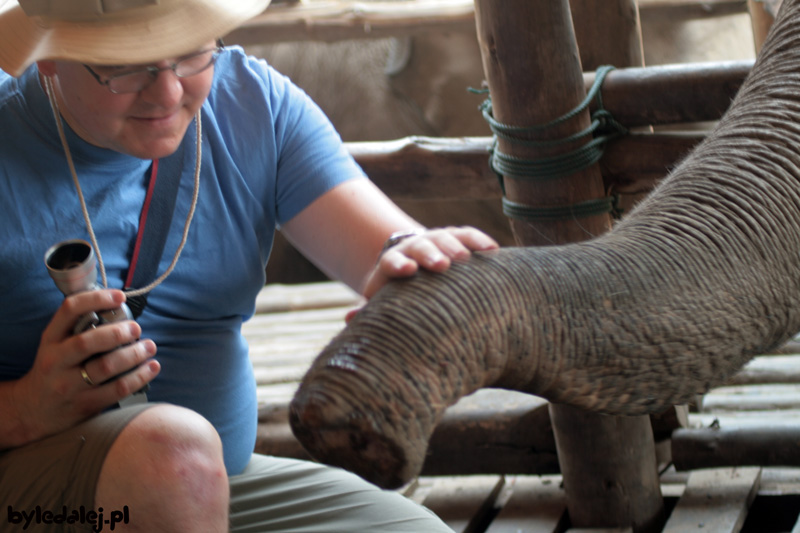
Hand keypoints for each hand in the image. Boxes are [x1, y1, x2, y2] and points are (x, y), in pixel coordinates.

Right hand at [9, 289, 158, 444]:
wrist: (32, 410)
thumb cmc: (54, 370)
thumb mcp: (55, 345)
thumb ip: (78, 328)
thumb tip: (118, 308)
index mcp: (51, 339)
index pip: (69, 310)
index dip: (96, 299)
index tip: (119, 296)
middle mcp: (56, 360)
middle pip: (88, 342)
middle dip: (118, 332)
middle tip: (136, 328)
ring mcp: (68, 384)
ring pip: (106, 366)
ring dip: (134, 354)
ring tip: (149, 346)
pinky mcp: (84, 404)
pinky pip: (117, 389)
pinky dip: (139, 376)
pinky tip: (152, 367)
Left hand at [361, 226, 498, 300]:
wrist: (411, 265)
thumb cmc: (397, 292)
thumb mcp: (382, 300)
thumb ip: (369, 309)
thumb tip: (350, 318)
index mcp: (393, 264)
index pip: (393, 261)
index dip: (399, 264)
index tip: (408, 270)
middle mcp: (414, 248)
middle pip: (420, 246)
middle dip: (430, 254)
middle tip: (442, 264)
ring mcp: (435, 240)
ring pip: (445, 237)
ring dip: (456, 246)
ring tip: (468, 259)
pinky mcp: (455, 237)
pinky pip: (467, 235)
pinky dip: (478, 240)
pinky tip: (492, 251)